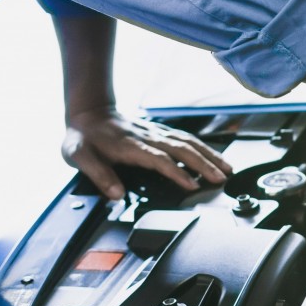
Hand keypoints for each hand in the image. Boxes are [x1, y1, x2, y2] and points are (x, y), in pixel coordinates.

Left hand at [62, 107, 231, 199]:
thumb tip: (116, 194)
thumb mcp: (79, 156)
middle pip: (182, 149)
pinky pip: (186, 138)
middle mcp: (148, 137)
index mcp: (130, 146)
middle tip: (222, 178)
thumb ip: (98, 175)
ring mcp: (157, 133)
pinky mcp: (160, 132)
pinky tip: (214, 156)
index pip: (159, 159)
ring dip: (209, 155)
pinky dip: (203, 147)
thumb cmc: (84, 136)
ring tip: (227, 168)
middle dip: (205, 164)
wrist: (89, 112)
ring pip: (189, 142)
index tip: (192, 185)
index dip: (176, 172)